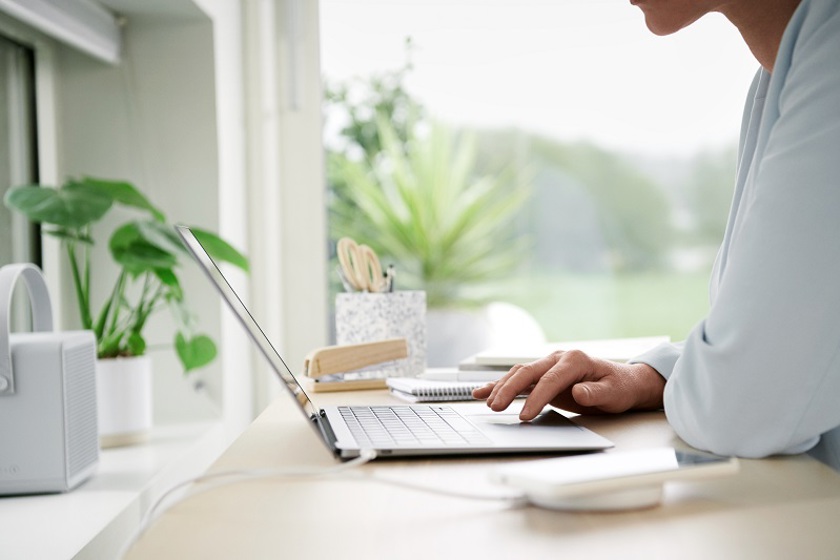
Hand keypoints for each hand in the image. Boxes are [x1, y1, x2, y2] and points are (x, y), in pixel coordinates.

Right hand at [472, 350, 664, 420]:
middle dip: (509, 389)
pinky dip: (500, 385)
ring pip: (519, 373)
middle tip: (497, 407)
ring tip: (487, 402)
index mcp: (575, 360)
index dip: (536, 398)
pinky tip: (482, 392)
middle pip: (527, 372)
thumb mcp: (614, 393)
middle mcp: (558, 358)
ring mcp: (548, 365)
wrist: (623, 382)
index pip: (550, 380)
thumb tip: (578, 392)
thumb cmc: (619, 387)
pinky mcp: (543, 375)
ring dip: (501, 387)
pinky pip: (519, 379)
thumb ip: (596, 393)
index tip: (525, 416)